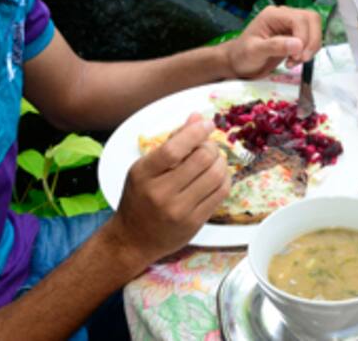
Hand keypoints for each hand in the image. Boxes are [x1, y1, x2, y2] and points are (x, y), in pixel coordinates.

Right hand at [108, 115, 230, 266]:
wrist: (133, 240)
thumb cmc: (138, 199)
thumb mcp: (144, 169)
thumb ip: (171, 143)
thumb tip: (196, 117)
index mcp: (144, 174)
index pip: (174, 148)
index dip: (196, 132)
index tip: (206, 124)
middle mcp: (161, 193)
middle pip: (202, 159)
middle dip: (211, 146)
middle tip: (209, 146)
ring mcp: (179, 210)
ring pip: (216, 175)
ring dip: (221, 161)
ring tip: (214, 160)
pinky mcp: (195, 222)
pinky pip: (221, 193)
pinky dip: (224, 178)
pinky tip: (217, 176)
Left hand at [223, 5, 321, 78]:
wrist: (239, 63)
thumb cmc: (242, 55)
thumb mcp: (255, 52)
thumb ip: (275, 46)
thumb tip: (298, 44)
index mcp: (273, 15)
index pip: (299, 19)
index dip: (304, 37)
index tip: (297, 55)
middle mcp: (284, 16)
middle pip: (311, 19)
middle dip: (311, 41)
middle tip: (300, 58)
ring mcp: (290, 25)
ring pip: (314, 28)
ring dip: (311, 46)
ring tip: (295, 60)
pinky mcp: (295, 35)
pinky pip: (311, 38)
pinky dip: (308, 51)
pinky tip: (294, 60)